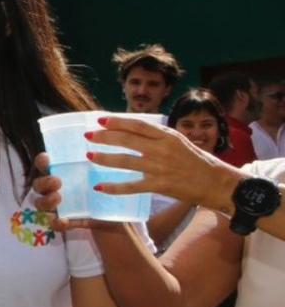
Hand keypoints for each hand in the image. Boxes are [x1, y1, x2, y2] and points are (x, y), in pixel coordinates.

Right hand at [32, 153, 118, 232]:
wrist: (119, 213)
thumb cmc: (110, 187)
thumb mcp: (106, 172)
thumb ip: (99, 163)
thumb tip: (97, 151)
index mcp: (62, 172)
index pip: (44, 164)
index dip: (42, 161)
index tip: (47, 159)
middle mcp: (55, 189)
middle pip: (38, 185)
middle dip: (44, 182)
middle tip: (57, 182)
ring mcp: (58, 206)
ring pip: (41, 204)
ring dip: (46, 201)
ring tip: (58, 198)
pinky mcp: (66, 222)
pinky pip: (55, 224)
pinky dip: (57, 222)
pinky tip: (64, 221)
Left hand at [86, 115, 242, 210]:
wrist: (218, 183)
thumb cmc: (198, 161)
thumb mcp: (179, 142)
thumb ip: (158, 137)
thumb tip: (131, 131)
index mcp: (168, 136)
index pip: (138, 125)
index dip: (117, 121)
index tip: (100, 120)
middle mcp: (162, 150)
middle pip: (127, 140)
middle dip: (104, 137)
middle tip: (88, 136)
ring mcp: (160, 168)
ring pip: (125, 161)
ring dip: (104, 158)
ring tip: (89, 156)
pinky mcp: (159, 186)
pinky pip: (131, 186)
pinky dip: (114, 187)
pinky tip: (99, 186)